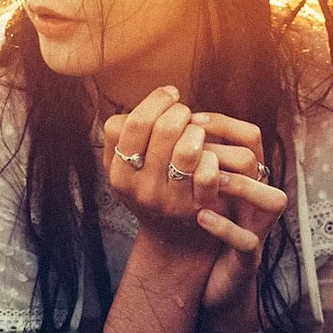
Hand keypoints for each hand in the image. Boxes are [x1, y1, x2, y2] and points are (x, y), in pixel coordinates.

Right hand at [101, 86, 217, 250]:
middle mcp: (141, 190)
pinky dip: (213, 156)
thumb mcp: (126, 166)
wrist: (173, 238)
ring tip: (197, 133)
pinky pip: (209, 172)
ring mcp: (170, 201)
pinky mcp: (199, 209)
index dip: (155, 101)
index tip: (170, 95)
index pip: (133, 124)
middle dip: (180, 111)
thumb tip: (155, 99)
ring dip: (197, 132)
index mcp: (119, 175)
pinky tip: (209, 156)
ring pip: (188, 149)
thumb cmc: (151, 186)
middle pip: (163, 130)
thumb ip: (126, 133)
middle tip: (185, 113)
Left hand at [185, 113, 287, 329]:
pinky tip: (201, 217)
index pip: (249, 136)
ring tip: (207, 180)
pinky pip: (247, 240)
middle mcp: (257, 197)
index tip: (192, 119)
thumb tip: (159, 123)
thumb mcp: (193, 187)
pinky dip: (225, 228)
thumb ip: (187, 158)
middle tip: (193, 150)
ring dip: (237, 186)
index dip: (223, 124)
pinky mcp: (248, 255)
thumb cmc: (200, 223)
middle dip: (225, 152)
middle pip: (259, 162)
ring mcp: (257, 226)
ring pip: (272, 199)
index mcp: (245, 176)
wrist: (206, 276)